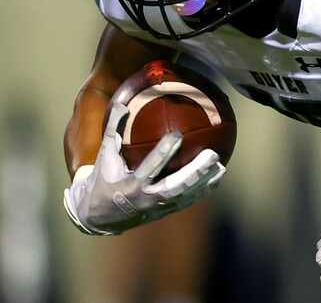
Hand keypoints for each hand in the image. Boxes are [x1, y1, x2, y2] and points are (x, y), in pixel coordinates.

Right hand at [63, 102, 225, 234]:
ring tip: (221, 167)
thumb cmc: (103, 179)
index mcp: (131, 185)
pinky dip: (202, 191)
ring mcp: (157, 208)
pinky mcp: (164, 212)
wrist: (99, 216)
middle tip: (212, 155)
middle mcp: (146, 199)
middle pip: (175, 187)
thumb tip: (122, 104)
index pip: (150, 167)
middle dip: (195, 172)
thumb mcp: (104, 156)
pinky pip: (186, 201)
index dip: (164, 152)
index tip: (177, 135)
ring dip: (204, 182)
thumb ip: (113, 130)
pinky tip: (217, 177)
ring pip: (184, 196)